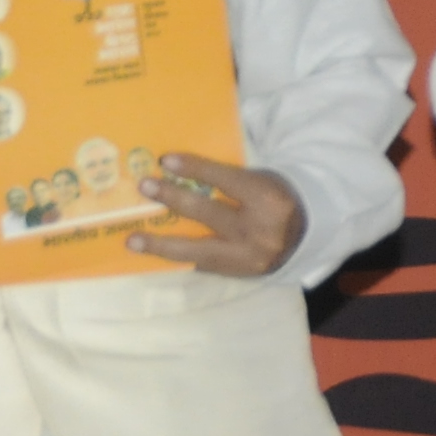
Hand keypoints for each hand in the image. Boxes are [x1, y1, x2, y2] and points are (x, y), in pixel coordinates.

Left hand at [130, 153, 307, 276]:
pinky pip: (201, 265)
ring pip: (198, 250)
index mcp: (267, 198)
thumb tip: (176, 171)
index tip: (166, 160)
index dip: (195, 168)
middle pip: (208, 212)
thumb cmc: (271, 199)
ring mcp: (248, 257)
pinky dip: (177, 257)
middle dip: (173, 198)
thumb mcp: (258, 180)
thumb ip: (226, 178)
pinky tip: (154, 252)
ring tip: (133, 240)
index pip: (226, 179)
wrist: (302, 237)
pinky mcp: (238, 275)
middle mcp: (259, 230)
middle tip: (145, 186)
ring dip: (161, 244)